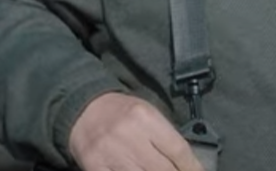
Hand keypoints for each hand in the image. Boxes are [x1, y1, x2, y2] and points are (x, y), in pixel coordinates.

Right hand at [69, 92, 204, 170]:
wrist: (83, 110)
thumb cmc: (121, 113)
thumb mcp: (147, 113)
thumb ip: (166, 136)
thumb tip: (189, 164)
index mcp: (145, 117)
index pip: (178, 149)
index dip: (192, 168)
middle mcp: (129, 135)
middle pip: (164, 170)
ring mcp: (111, 154)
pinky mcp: (95, 167)